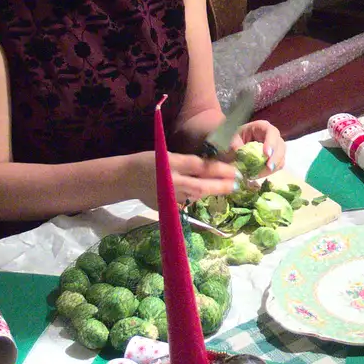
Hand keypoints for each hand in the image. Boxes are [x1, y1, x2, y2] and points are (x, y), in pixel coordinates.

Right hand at [123, 151, 239, 206]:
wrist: (127, 178)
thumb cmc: (148, 161)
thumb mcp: (168, 155)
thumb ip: (189, 163)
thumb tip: (213, 167)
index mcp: (172, 165)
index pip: (200, 167)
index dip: (219, 169)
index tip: (234, 171)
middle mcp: (172, 182)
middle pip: (202, 187)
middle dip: (221, 186)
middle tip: (237, 183)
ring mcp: (169, 198)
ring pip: (196, 196)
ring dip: (212, 192)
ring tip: (227, 187)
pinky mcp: (166, 208)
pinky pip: (186, 203)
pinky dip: (198, 198)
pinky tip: (207, 194)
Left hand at [231, 120, 285, 175]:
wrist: (242, 143)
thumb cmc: (240, 138)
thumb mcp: (235, 140)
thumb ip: (236, 147)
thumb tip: (241, 158)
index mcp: (263, 127)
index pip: (271, 132)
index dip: (271, 143)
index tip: (266, 154)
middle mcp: (274, 136)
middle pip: (281, 146)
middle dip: (275, 158)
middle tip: (268, 168)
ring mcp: (277, 147)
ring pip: (281, 157)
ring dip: (273, 167)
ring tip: (259, 174)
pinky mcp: (277, 157)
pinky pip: (279, 165)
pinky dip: (271, 171)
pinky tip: (260, 174)